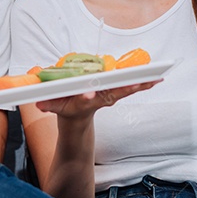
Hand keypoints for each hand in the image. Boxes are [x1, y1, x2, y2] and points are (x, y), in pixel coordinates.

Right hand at [36, 81, 158, 123]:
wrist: (76, 119)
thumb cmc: (65, 109)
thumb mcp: (53, 107)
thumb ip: (47, 104)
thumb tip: (38, 102)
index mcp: (82, 103)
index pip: (83, 100)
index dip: (84, 97)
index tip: (87, 95)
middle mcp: (98, 99)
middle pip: (113, 92)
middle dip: (128, 88)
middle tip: (142, 83)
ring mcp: (108, 97)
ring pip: (126, 89)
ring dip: (142, 84)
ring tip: (157, 78)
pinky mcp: (113, 94)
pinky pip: (130, 87)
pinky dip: (143, 83)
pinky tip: (156, 78)